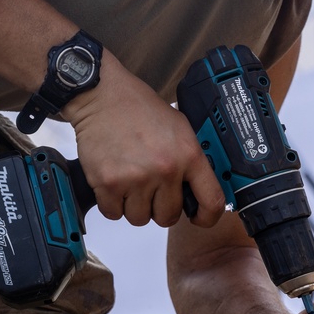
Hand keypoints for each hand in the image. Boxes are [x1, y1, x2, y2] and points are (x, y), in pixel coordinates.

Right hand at [63, 52, 224, 227]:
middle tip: (150, 187)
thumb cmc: (138, 109)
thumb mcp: (180, 127)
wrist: (102, 96)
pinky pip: (114, 213)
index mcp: (188, 155)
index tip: (198, 217)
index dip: (206, 217)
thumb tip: (199, 190)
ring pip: (140, 218)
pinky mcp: (109, 183)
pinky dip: (112, 203)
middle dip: (159, 207)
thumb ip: (191, 160)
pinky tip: (114, 182)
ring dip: (134, 206)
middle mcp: (165, 169)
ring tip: (130, 181)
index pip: (211, 201)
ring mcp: (136, 178)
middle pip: (168, 217)